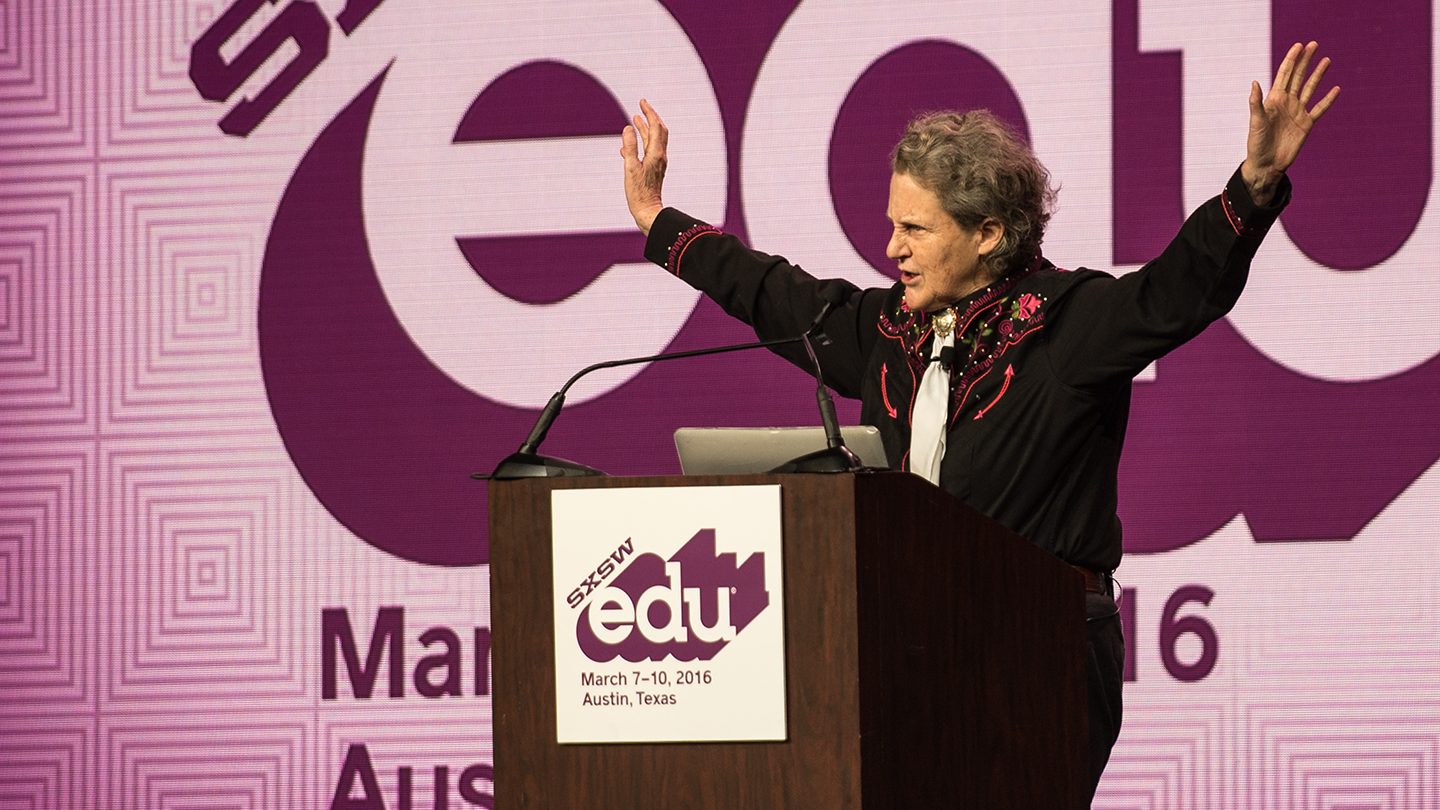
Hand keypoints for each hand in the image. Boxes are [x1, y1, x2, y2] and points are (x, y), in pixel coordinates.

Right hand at [621, 99, 667, 234]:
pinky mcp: (652, 170)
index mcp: (656, 154)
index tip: (642, 102)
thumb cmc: (639, 193)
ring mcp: (657, 163)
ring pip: (652, 141)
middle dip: (650, 117)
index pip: (656, 127)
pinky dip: (639, 144)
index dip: (649, 113)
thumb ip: (630, 147)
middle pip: (658, 131)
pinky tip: (627, 146)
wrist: (648, 211)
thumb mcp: (630, 168)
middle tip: (642, 106)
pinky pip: (646, 152)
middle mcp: (660, 156)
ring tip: (635, 120)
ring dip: (645, 129)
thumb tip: (629, 128)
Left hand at [1242, 41, 1340, 204]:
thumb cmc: (1257, 144)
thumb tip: (1255, 82)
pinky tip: (1336, 89)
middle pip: (1298, 77)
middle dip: (1305, 61)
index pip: (1284, 75)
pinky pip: (1319, 108)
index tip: (1299, 45)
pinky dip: (1328, 99)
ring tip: (1326, 60)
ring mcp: (1297, 112)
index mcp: (1274, 100)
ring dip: (1318, 74)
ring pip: (1310, 89)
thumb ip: (1256, 103)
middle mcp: (1286, 103)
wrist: (1267, 164)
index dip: (1291, 60)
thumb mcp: (1256, 122)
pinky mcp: (1306, 124)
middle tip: (1314, 44)